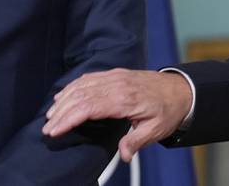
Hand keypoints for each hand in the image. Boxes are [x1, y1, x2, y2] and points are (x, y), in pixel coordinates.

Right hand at [42, 69, 192, 161]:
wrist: (180, 89)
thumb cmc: (167, 110)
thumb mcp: (156, 130)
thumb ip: (136, 141)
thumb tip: (123, 155)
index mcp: (125, 99)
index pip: (88, 107)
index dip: (68, 118)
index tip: (55, 130)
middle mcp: (117, 85)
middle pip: (80, 96)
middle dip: (60, 112)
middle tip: (47, 128)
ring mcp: (115, 77)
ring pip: (82, 85)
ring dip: (63, 99)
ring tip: (51, 115)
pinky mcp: (115, 74)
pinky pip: (89, 78)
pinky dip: (73, 86)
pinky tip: (63, 96)